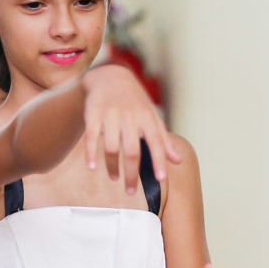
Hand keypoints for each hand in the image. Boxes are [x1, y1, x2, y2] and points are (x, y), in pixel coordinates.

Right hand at [81, 64, 180, 194]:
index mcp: (147, 117)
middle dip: (131, 174)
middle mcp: (130, 116)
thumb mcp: (152, 117)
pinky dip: (91, 154)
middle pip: (132, 151)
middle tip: (129, 191)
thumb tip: (177, 161)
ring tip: (115, 178)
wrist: (110, 77)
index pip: (156, 142)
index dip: (159, 161)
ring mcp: (111, 114)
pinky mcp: (93, 113)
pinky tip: (92, 167)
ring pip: (110, 147)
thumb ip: (164, 140)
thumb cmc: (135, 102)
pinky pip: (90, 137)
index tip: (161, 179)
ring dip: (112, 167)